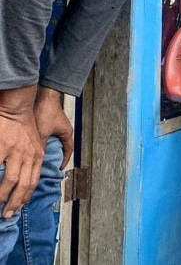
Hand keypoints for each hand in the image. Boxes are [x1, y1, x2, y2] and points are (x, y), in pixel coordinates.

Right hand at [0, 88, 43, 218]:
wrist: (17, 106)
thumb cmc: (24, 124)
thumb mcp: (35, 142)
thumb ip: (32, 158)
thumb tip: (27, 174)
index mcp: (38, 155)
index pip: (34, 181)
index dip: (26, 196)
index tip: (19, 207)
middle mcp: (30, 156)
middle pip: (24, 186)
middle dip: (15, 202)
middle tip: (6, 214)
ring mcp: (16, 152)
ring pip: (9, 181)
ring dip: (2, 196)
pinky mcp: (2, 147)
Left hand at [34, 87, 73, 169]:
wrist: (44, 95)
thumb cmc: (47, 110)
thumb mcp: (42, 132)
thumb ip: (41, 145)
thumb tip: (38, 158)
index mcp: (67, 133)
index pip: (68, 150)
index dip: (64, 160)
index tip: (59, 167)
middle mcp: (64, 129)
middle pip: (62, 146)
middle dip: (56, 155)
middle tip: (49, 163)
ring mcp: (58, 125)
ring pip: (55, 141)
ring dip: (50, 147)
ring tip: (42, 154)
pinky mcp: (52, 121)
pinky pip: (50, 135)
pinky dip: (45, 140)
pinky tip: (37, 142)